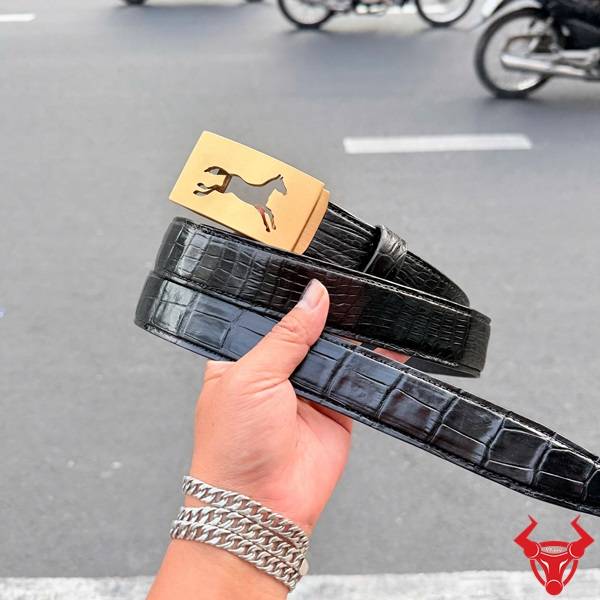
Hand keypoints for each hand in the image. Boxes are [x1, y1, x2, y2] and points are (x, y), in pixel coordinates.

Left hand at [189, 279, 351, 532]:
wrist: (259, 506)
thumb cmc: (234, 444)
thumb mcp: (252, 375)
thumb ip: (288, 334)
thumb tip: (315, 295)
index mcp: (244, 358)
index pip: (269, 316)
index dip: (290, 296)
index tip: (314, 270)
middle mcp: (276, 372)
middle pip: (306, 331)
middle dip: (325, 313)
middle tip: (348, 283)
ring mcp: (308, 391)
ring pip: (334, 352)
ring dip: (350, 335)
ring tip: (369, 304)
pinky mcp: (336, 410)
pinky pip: (357, 380)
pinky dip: (372, 363)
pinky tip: (386, 342)